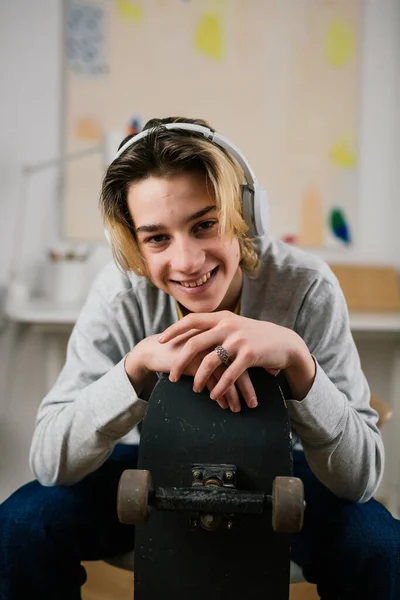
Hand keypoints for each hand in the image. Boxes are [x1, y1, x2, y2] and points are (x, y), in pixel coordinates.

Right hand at [126, 331, 248, 410]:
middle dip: (247, 388)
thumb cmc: (182, 350)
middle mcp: (215, 340)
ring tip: (237, 410)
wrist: (155, 350)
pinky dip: (219, 395)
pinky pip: (211, 381)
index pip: (243, 354)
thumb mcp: (203, 348)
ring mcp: (205, 351)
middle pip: (238, 365)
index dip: (253, 371)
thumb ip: (219, 354)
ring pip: (226, 375)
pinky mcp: (193, 361)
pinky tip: (224, 406)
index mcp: (221, 334)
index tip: (259, 387)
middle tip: (253, 405)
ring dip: (233, 396)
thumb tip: (240, 369)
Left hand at [158, 311, 312, 401]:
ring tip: (195, 389)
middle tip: (172, 376)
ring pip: (210, 361)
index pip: (191, 320)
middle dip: (180, 361)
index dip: (174, 330)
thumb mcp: (235, 325)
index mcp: (222, 318)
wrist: (284, 342)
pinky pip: (229, 374)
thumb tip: (193, 334)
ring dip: (200, 378)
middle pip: (194, 343)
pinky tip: (214, 396)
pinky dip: (219, 387)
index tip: (161, 340)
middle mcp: (228, 326)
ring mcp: (239, 340)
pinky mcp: (250, 355)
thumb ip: (216, 327)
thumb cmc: (256, 336)